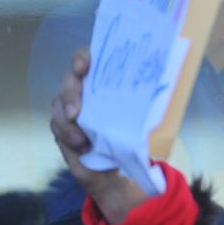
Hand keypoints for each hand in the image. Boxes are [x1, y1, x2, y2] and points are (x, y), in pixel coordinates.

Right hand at [49, 49, 147, 224]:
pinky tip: (81, 146)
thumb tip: (166, 96)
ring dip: (66, 123)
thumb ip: (152, 107)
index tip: (83, 67)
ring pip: (58, 104)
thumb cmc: (139, 136)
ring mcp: (72, 107)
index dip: (83, 58)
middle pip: (69, 81)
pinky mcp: (64, 127)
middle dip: (70, 94)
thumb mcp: (150, 121)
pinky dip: (67, 136)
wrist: (125, 166)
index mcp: (109, 81)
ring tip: (82, 139)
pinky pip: (57, 126)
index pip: (92, 58)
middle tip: (75, 113)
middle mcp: (88, 90)